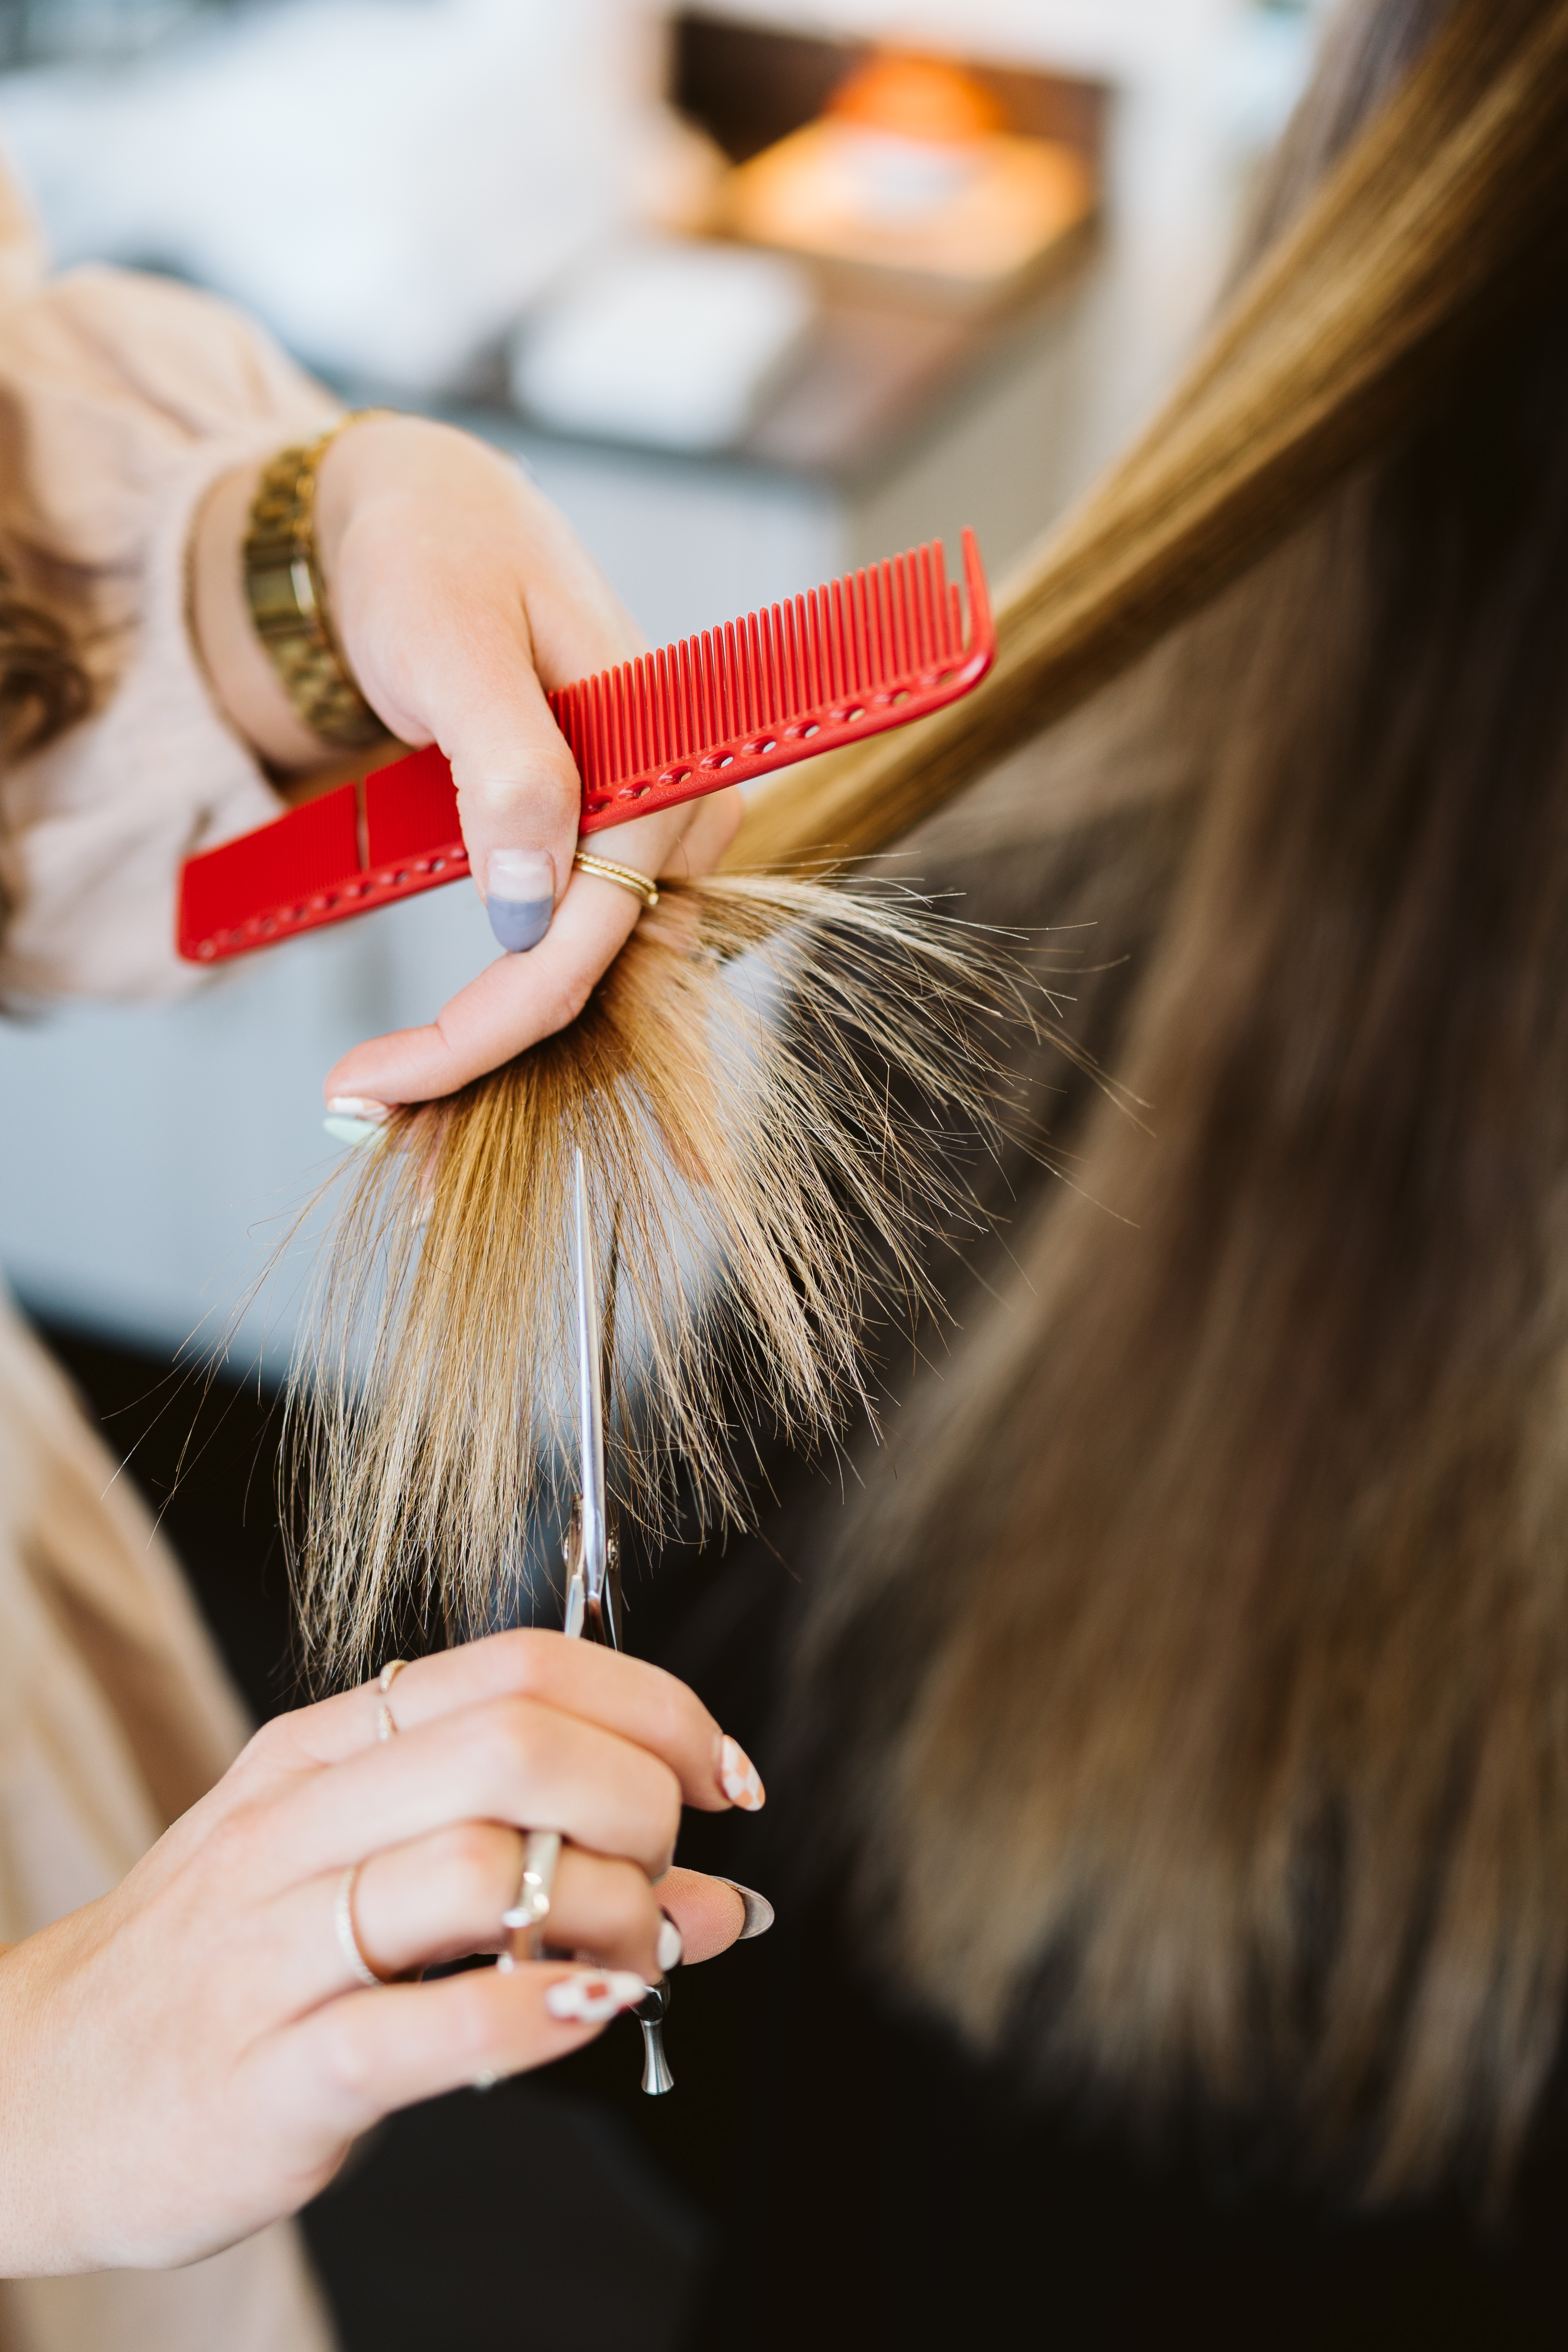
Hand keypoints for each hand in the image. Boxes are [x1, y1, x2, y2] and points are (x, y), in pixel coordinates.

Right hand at [0, 1631, 761, 2274]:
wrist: (33, 2095)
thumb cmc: (221, 1967)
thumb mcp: (345, 1865)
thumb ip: (516, 1855)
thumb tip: (711, 1885)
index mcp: (324, 1749)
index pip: (520, 1667)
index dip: (655, 1707)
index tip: (723, 1772)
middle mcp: (297, 1825)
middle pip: (515, 1747)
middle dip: (640, 1799)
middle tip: (675, 1869)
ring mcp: (275, 1948)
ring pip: (484, 1871)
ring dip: (610, 1912)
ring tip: (634, 1956)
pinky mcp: (271, 2078)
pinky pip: (428, 2026)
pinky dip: (538, 2015)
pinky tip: (587, 2013)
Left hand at [191, 414, 741, 1105]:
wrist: (426, 510)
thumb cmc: (432, 554)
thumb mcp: (452, 645)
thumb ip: (506, 769)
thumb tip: (529, 914)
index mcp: (671, 762)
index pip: (586, 940)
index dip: (480, 1029)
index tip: (363, 1085)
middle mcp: (686, 812)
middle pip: (594, 981)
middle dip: (486, 1060)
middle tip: (360, 1109)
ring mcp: (657, 836)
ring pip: (591, 981)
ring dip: (501, 1045)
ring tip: (393, 1094)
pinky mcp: (616, 846)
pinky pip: (577, 948)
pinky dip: (511, 1000)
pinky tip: (445, 1043)